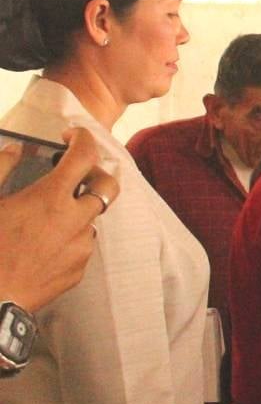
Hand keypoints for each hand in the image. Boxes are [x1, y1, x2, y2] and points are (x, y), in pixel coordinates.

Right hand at [0, 128, 118, 313]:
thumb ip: (1, 169)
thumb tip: (15, 149)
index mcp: (50, 198)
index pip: (84, 155)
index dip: (83, 138)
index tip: (74, 135)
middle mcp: (75, 220)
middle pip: (107, 186)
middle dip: (95, 174)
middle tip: (74, 174)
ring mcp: (80, 246)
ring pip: (92, 218)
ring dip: (77, 210)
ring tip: (47, 216)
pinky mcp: (79, 268)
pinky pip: (82, 244)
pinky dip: (69, 236)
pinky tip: (43, 244)